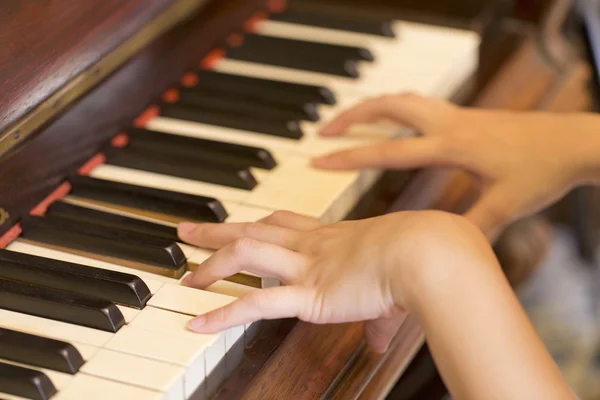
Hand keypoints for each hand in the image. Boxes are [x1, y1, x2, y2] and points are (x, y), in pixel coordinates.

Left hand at [177, 210, 489, 352]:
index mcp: (333, 239)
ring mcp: (308, 268)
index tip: (237, 221)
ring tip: (185, 278)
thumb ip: (381, 321)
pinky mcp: (310, 294)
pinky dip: (224, 315)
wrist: (432, 254)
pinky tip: (199, 325)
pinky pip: (258, 304)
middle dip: (217, 231)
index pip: (283, 224)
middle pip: (253, 230)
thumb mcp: (395, 290)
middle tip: (187, 228)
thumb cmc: (423, 257)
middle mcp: (314, 248)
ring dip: (211, 265)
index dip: (256, 223)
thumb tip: (381, 345)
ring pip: (245, 256)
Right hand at [312, 93, 599, 239]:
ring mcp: (456, 115)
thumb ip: (468, 228)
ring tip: (347, 119)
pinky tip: (392, 118)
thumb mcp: (503, 208)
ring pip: (401, 99)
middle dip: (349, 117)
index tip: (319, 158)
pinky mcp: (465, 114)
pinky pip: (420, 102)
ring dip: (370, 106)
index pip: (388, 151)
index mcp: (451, 147)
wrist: (573, 142)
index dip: (349, 157)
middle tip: (322, 130)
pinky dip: (396, 106)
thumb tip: (439, 251)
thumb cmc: (541, 171)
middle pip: (386, 108)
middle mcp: (448, 124)